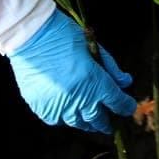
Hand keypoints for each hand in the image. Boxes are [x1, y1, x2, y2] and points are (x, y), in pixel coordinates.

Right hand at [7, 11, 136, 133]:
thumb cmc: (64, 35)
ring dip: (86, 122)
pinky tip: (66, 110)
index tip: (128, 108)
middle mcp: (78, 98)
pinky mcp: (42, 107)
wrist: (31, 35)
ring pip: (78, 123)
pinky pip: (57, 120)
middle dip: (105, 121)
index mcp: (94, 81)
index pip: (116, 102)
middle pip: (98, 119)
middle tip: (108, 123)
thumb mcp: (93, 47)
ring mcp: (59, 105)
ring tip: (89, 119)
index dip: (125, 106)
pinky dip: (64, 117)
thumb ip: (110, 68)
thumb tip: (125, 82)